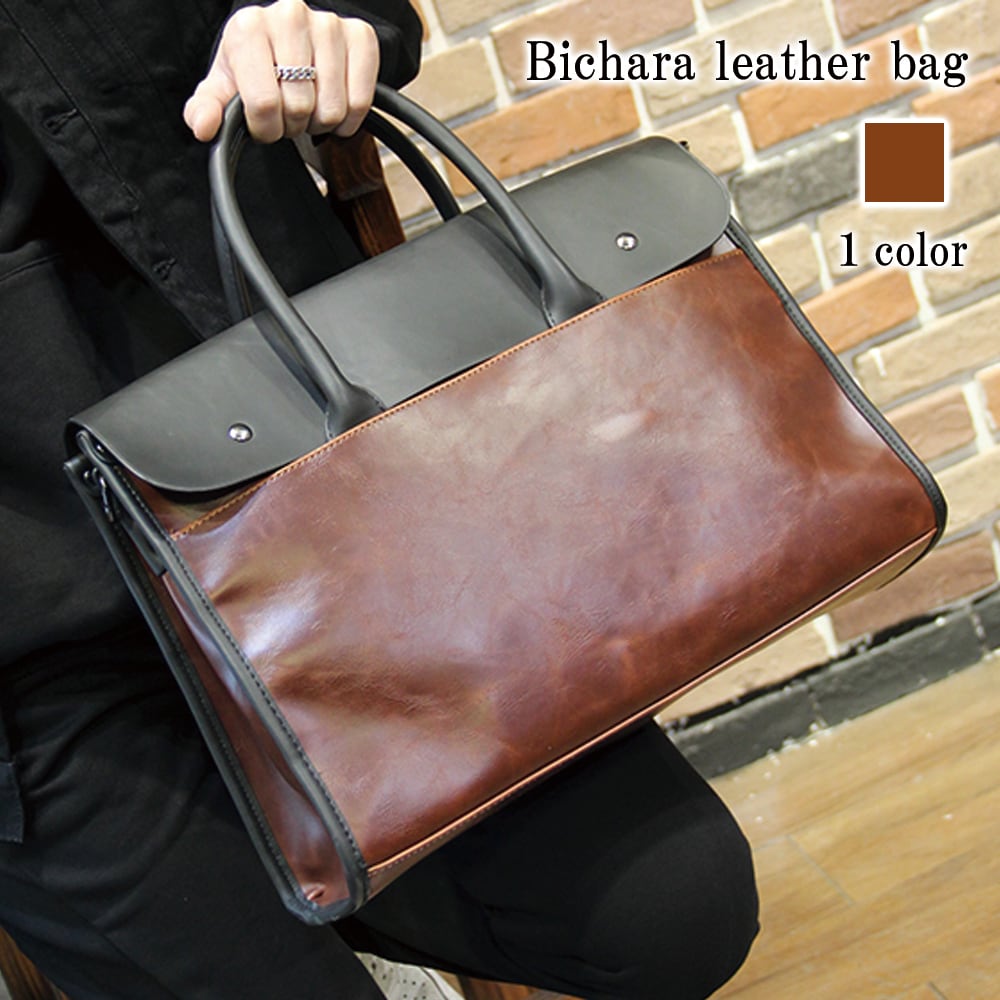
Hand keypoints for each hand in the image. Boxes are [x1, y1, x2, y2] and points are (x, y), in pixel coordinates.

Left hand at [183, 0, 379, 142]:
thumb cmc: (256, 66)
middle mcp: (289, 15)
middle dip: (293, 125)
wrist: (290, 42)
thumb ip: (205, 109)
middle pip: (299, 107)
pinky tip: (335, 105)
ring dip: (321, 123)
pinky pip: (360, 101)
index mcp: (249, 26)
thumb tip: (204, 127)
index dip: (265, 129)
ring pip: (331, 109)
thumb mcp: (225, 87)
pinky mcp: (360, 36)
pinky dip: (349, 119)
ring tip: (311, 108)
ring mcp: (328, 23)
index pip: (263, 103)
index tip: (265, 124)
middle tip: (289, 114)